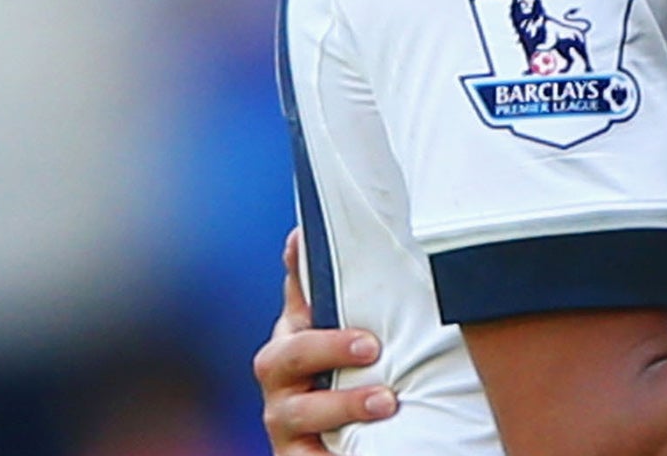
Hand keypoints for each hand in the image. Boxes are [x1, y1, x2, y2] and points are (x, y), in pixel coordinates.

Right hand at [256, 230, 397, 453]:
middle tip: (372, 346)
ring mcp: (284, 424)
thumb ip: (341, 293)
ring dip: (344, 405)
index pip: (293, 304)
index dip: (297, 278)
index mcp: (294, 341)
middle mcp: (280, 382)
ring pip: (299, 413)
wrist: (346, 446)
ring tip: (387, 401)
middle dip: (326, 347)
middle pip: (283, 358)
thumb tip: (314, 232)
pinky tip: (356, 452)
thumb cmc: (352, 377)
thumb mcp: (354, 336)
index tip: (304, 243)